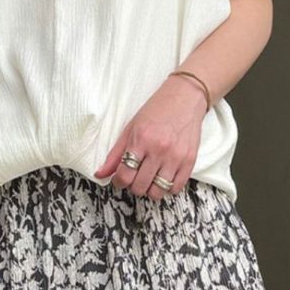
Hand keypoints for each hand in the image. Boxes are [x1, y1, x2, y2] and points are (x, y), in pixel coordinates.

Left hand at [94, 72, 207, 198]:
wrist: (186, 98)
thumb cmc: (157, 111)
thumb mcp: (131, 128)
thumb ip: (115, 154)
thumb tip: (100, 174)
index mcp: (141, 140)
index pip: (124, 175)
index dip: (118, 182)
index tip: (120, 179)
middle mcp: (159, 150)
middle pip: (139, 187)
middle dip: (133, 186)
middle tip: (135, 177)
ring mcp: (176, 157)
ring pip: (157, 192)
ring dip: (150, 190)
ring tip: (149, 179)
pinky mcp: (190, 161)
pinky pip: (175, 189)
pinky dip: (167, 189)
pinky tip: (163, 178)